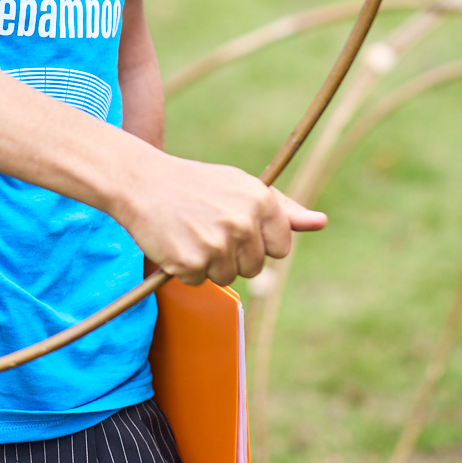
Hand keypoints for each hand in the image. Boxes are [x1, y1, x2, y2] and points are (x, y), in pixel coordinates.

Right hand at [113, 152, 327, 285]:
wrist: (141, 182)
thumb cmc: (195, 184)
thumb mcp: (241, 186)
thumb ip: (282, 209)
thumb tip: (320, 223)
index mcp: (260, 200)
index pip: (281, 248)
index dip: (259, 244)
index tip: (237, 229)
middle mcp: (243, 222)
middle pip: (254, 267)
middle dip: (233, 256)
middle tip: (207, 228)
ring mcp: (217, 244)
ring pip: (227, 277)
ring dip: (209, 264)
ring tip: (191, 233)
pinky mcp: (192, 262)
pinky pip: (199, 281)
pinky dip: (186, 268)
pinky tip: (176, 241)